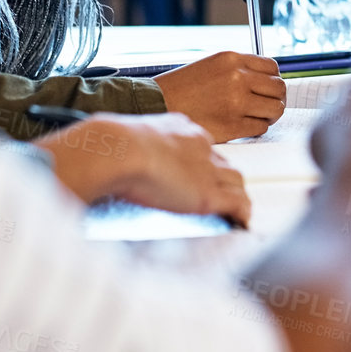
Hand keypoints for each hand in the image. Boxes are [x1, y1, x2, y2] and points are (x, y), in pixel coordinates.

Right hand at [35, 112, 251, 225]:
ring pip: (235, 181)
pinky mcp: (209, 194)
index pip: (202, 147)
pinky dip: (241, 213)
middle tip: (218, 195)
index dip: (203, 164)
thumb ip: (130, 148)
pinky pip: (237, 203)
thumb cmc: (111, 144)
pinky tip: (240, 222)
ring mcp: (207, 170)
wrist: (118, 150)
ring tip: (232, 212)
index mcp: (180, 129)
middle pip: (223, 163)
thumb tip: (108, 155)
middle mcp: (200, 145)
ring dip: (235, 196)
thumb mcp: (125, 138)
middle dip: (223, 179)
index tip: (198, 176)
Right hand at [154, 50, 285, 140]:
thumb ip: (238, 69)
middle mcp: (238, 77)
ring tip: (257, 117)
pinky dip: (257, 128)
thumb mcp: (211, 65)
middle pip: (279, 88)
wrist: (156, 104)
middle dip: (276, 98)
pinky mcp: (233, 125)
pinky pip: (261, 128)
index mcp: (232, 59)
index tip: (268, 88)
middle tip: (267, 105)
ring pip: (275, 108)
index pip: (273, 67)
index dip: (273, 79)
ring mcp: (237, 102)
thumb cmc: (181, 88)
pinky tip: (244, 126)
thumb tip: (265, 81)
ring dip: (270, 114)